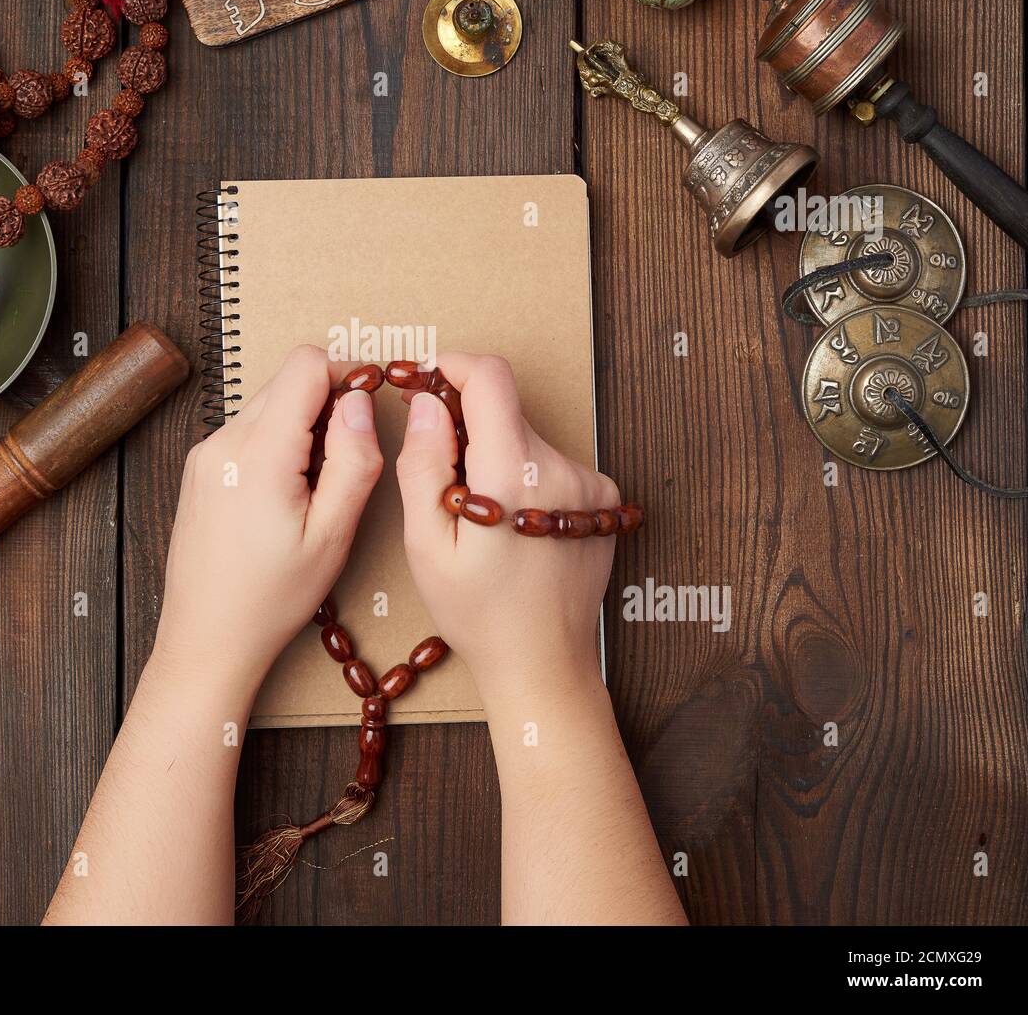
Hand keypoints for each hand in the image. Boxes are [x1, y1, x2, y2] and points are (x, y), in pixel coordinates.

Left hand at [158, 345, 383, 682]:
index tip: (371, 404)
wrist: (206, 638)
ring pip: (268, 404)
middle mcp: (224, 441)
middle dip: (328, 402)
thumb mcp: (332, 535)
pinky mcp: (200, 468)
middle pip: (287, 381)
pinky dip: (278, 442)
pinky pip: (248, 430)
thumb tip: (361, 401)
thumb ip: (353, 460)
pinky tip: (290, 492)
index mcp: (259, 453)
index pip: (304, 364)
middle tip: (350, 457)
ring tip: (319, 484)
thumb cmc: (272, 597)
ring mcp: (205, 453)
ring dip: (303, 424)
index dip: (347, 372)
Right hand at [394, 353, 619, 698]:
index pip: (492, 377)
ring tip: (480, 516)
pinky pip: (551, 464)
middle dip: (468, 426)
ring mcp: (589, 482)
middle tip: (442, 474)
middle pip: (507, 410)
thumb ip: (424, 463)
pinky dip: (525, 477)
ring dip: (497, 456)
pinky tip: (513, 526)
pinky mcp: (603, 499)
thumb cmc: (478, 613)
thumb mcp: (427, 543)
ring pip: (526, 438)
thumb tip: (428, 403)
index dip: (454, 366)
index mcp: (513, 473)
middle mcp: (560, 467)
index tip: (428, 381)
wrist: (543, 663)